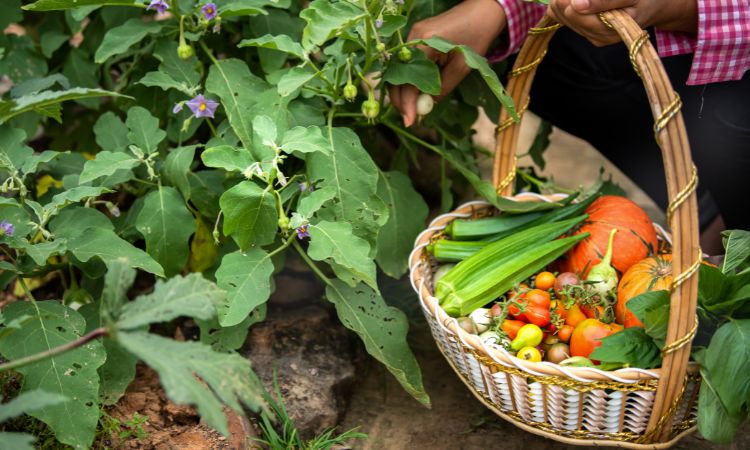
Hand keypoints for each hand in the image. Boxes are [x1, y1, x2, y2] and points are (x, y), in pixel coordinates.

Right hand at [389, 0, 506, 126]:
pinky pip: (405, 63)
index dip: (407, 104)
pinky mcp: (415, 38)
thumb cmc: (476, 37)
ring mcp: (411, 36)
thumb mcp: (461, 68)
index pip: (407, 80)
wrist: (480, 12)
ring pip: (398, 71)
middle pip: (396, 76)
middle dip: (400, 100)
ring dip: (402, 91)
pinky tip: (414, 94)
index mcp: (425, 42)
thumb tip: (424, 109)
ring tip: (412, 110)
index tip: (410, 122)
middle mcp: (413, 37)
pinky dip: (407, 80)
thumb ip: (442, 89)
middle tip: (409, 119)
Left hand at [548, 0, 697, 46]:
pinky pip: (560, 16)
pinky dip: (566, 3)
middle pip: (563, 13)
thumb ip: (605, 0)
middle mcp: (597, 37)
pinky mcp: (584, 31)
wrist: (653, 6)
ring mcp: (589, 35)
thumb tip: (576, 4)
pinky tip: (580, 0)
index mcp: (609, 30)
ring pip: (558, 14)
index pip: (573, 12)